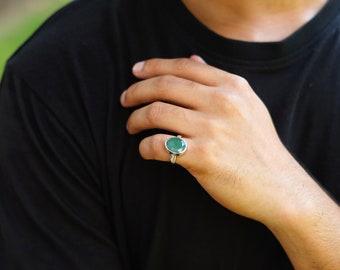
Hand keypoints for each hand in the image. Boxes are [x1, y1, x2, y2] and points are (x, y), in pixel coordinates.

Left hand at [120, 56, 314, 224]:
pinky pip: (159, 145)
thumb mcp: (248, 105)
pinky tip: (145, 151)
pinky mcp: (203, 157)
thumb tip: (192, 58)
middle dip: (136, 91)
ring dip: (135, 119)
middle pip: (164, 86)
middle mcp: (222, 103)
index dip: (153, 66)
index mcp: (232, 87)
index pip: (182, 66)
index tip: (135, 72)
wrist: (278, 186)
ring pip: (156, 113)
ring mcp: (212, 129)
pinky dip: (144, 147)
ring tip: (131, 126)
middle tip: (125, 100)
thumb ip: (218, 81)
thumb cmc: (259, 146)